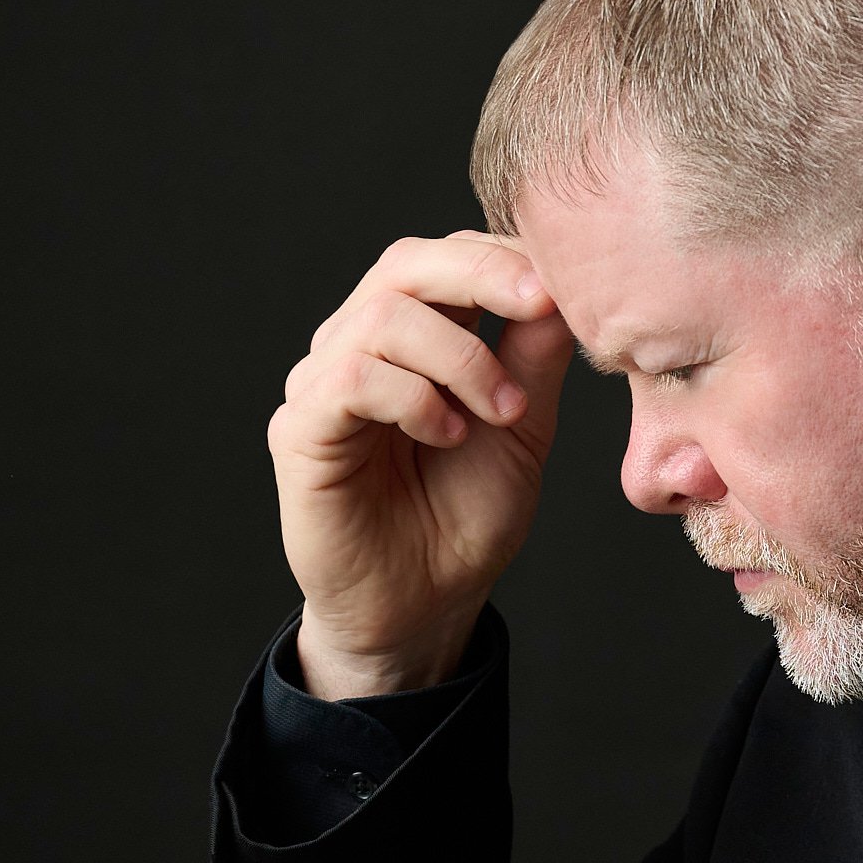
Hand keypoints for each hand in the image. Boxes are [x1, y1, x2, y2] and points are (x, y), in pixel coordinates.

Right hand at [271, 230, 574, 696]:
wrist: (425, 605)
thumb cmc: (465, 520)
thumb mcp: (521, 430)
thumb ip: (532, 358)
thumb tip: (557, 284)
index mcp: (417, 335)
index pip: (448, 258)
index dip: (504, 259)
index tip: (561, 291)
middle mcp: (362, 344)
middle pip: (407, 264)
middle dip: (483, 276)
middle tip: (539, 308)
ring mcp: (324, 382)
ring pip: (385, 316)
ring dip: (460, 359)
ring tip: (501, 414)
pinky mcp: (301, 428)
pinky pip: (350, 377)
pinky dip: (413, 397)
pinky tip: (449, 435)